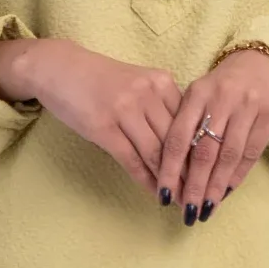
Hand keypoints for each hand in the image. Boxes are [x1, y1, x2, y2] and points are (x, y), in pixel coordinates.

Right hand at [0, 35, 184, 193]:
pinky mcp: (104, 127)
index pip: (190, 122)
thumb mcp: (137, 83)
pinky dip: (146, 180)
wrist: (57, 67)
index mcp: (161, 82)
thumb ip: (161, 106)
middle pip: (177, 140)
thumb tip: (184, 142)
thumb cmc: (99, 79)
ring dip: (170, 181)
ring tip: (180, 200)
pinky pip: (132, 160)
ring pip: (157, 153)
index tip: (210, 173)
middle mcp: (148, 94)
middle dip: (190, 171)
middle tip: (200, 194)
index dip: (202, 151)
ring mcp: (125, 110)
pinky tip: (155, 194)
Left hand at [157, 47, 268, 217]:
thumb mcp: (200, 96)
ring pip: (228, 156)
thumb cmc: (224, 86)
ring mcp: (248, 107)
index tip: (163, 195)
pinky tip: (226, 193)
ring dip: (215, 186)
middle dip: (193, 185)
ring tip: (205, 209)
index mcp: (197, 93)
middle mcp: (222, 99)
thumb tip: (172, 173)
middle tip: (186, 211)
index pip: (178, 137)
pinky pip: (250, 153)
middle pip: (203, 151)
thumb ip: (186, 126)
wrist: (265, 62)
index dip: (169, 169)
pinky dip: (237, 176)